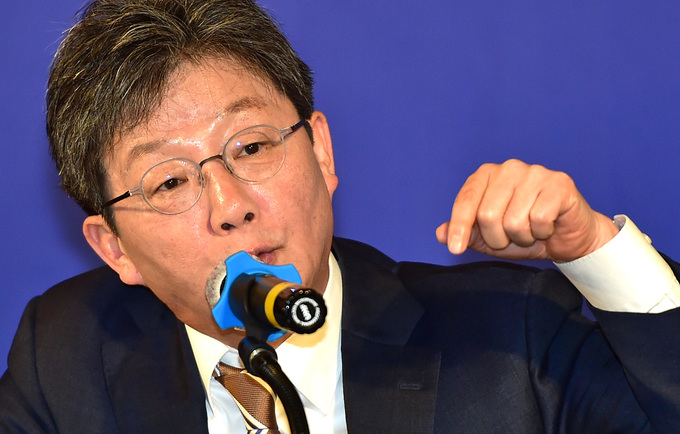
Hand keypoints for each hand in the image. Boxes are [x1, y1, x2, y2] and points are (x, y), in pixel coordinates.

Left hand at [436, 159, 619, 261]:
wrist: (569, 238)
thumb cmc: (527, 234)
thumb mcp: (490, 239)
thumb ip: (467, 233)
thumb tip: (441, 233)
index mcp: (487, 174)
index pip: (465, 200)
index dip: (459, 227)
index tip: (455, 250)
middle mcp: (509, 168)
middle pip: (488, 214)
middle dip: (497, 238)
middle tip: (510, 238)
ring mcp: (535, 173)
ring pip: (514, 220)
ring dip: (522, 237)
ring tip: (531, 231)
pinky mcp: (559, 183)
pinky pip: (539, 219)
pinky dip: (542, 232)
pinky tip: (548, 226)